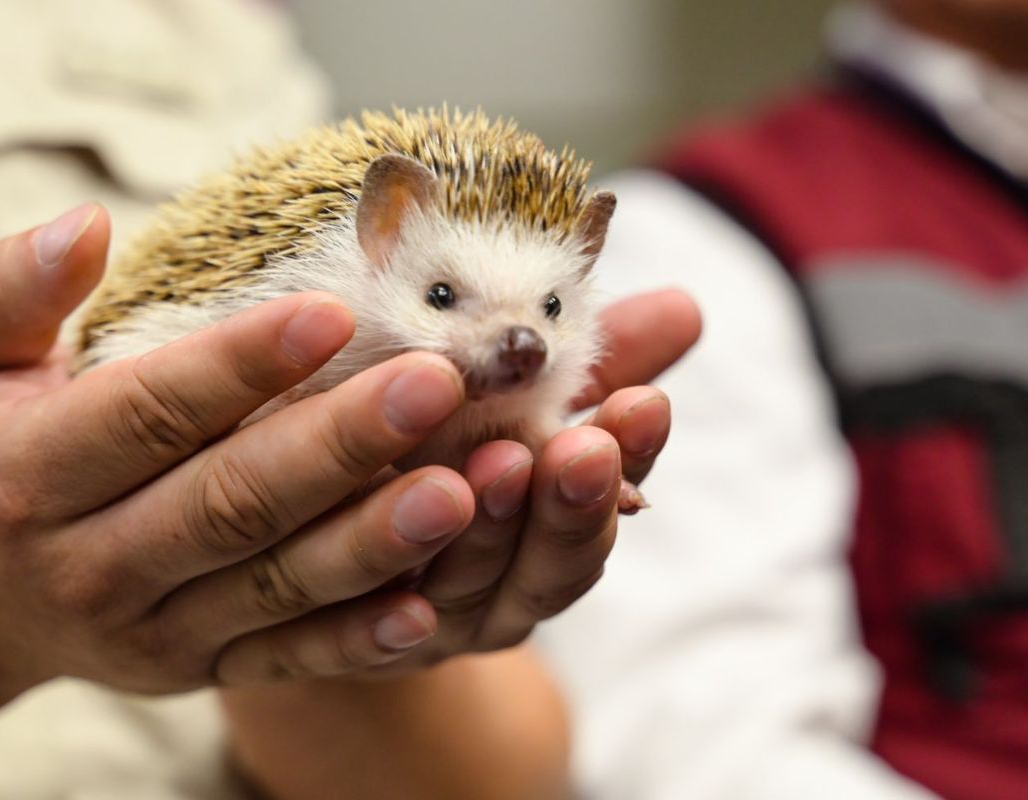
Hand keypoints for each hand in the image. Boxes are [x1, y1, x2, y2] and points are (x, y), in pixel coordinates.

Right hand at [0, 204, 497, 702]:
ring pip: (274, 587)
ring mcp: (150, 634)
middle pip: (229, 503)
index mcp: (28, 476)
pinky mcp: (198, 672)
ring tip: (463, 487)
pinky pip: (286, 661)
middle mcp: (88, 567)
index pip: (148, 412)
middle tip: (436, 383)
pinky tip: (430, 611)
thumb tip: (88, 221)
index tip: (334, 310)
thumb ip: (11, 289)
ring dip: (373, 542)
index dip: (240, 364)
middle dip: (338, 445)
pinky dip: (358, 642)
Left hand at [345, 290, 702, 671]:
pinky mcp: (364, 650)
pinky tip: (409, 591)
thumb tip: (685, 306)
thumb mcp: (520, 409)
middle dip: (571, 503)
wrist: (342, 565)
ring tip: (494, 465)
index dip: (631, 452)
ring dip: (490, 533)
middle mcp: (510, 592)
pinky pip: (378, 639)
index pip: (609, 496)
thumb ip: (594, 367)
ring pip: (472, 589)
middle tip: (579, 448)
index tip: (642, 404)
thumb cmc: (444, 455)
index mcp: (558, 533)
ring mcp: (442, 628)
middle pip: (555, 562)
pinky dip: (398, 622)